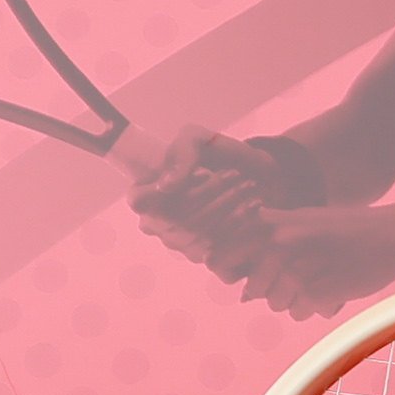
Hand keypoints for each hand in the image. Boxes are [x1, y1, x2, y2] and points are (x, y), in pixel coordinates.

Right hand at [126, 126, 284, 279]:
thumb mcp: (197, 139)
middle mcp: (154, 224)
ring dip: (227, 205)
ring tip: (248, 185)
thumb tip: (166, 186)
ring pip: (198, 232)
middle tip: (235, 175)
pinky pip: (218, 248)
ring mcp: (177, 244)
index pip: (139, 201)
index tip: (203, 173)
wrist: (253, 174)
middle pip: (175, 216)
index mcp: (143, 194)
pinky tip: (255, 204)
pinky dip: (240, 223)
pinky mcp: (205, 256)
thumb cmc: (217, 153)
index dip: (167, 190)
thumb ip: (182, 154)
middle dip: (210, 192)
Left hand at [228, 202, 394, 320]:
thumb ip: (268, 242)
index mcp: (268, 224)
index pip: (219, 261)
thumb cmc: (350, 229)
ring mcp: (297, 268)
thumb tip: (242, 289)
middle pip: (253, 289)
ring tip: (323, 281)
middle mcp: (277, 244)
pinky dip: (316, 307)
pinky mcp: (317, 290)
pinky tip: (334, 290)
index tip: (251, 275)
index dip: (231, 273)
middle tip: (306, 276)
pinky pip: (300, 312)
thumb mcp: (304, 219)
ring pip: (277, 304)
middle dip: (275, 289)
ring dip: (297, 299)